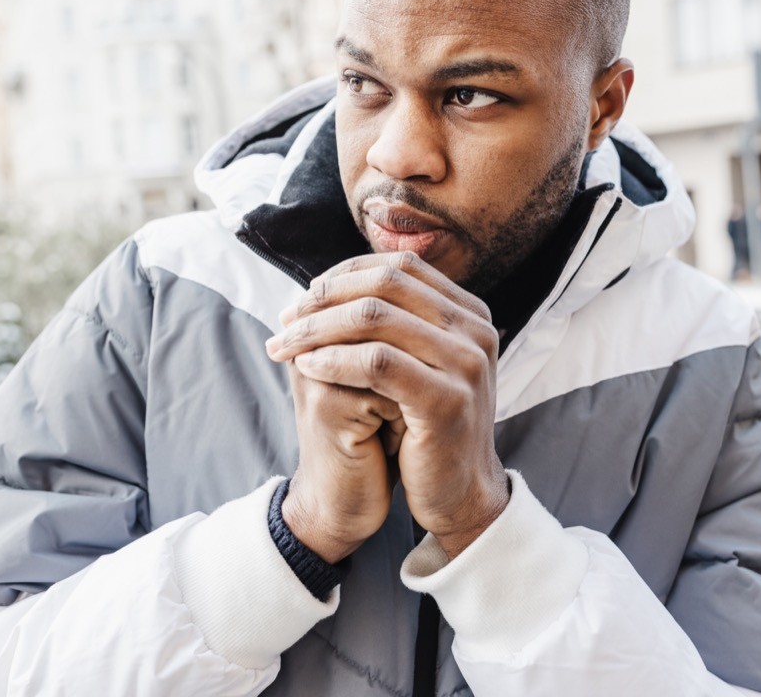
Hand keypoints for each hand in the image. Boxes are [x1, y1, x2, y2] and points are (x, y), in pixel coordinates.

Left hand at [267, 252, 509, 558]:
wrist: (458, 493)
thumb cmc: (425, 428)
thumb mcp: (418, 364)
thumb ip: (392, 323)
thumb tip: (325, 283)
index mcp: (469, 314)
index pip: (399, 268)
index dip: (344, 275)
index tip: (304, 298)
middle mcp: (476, 331)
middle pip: (386, 285)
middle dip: (325, 297)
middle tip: (286, 318)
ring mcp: (467, 364)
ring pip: (376, 318)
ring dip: (318, 327)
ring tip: (284, 344)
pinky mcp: (447, 401)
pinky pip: (377, 363)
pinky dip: (334, 359)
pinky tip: (307, 367)